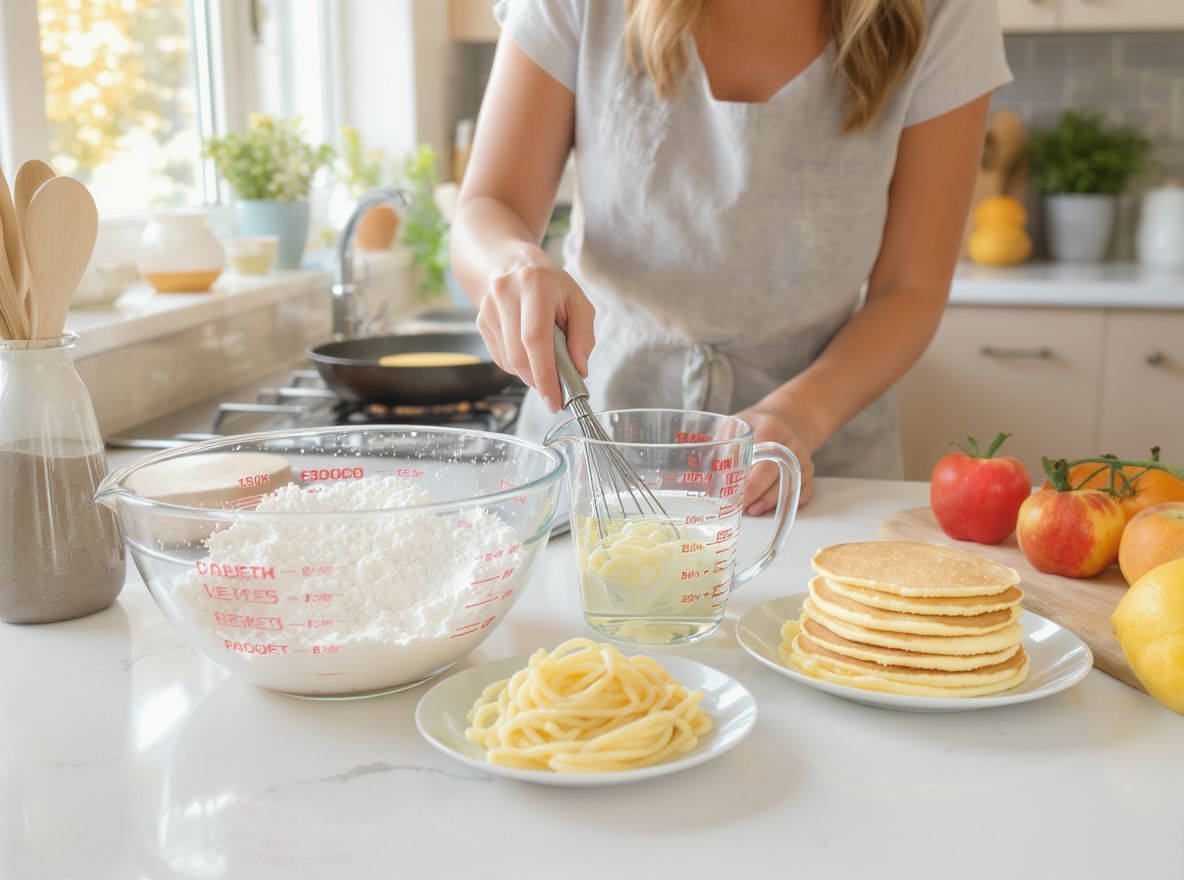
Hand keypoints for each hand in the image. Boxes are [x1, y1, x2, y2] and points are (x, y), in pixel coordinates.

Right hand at [476, 251, 595, 412]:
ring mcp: (489, 309)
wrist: (509, 262)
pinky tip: (529, 353)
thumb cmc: (550, 284)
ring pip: (509, 361)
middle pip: (519, 355)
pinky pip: (501, 358)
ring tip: (546, 363)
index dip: (545, 374)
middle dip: (539, 381)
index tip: (556, 400)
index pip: (535, 338)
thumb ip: (583, 336)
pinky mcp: (481, 321)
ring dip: (530, 374)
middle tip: (557, 392)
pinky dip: (518, 366)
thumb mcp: (577, 300)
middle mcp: (506, 294)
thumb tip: (579, 371)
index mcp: (534, 285)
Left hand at [733, 405, 815, 514]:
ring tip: (752, 509)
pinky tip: (768, 508)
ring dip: (769, 502)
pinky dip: (785, 504)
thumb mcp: (737, 423)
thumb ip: (723, 443)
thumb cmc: (757, 424)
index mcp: (771, 428)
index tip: (729, 494)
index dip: (744, 479)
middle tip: (738, 507)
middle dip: (754, 493)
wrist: (789, 419)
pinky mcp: (808, 472)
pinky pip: (801, 493)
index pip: (758, 457)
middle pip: (774, 474)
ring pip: (788, 486)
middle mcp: (790, 444)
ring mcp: (802, 459)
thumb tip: (706, 473)